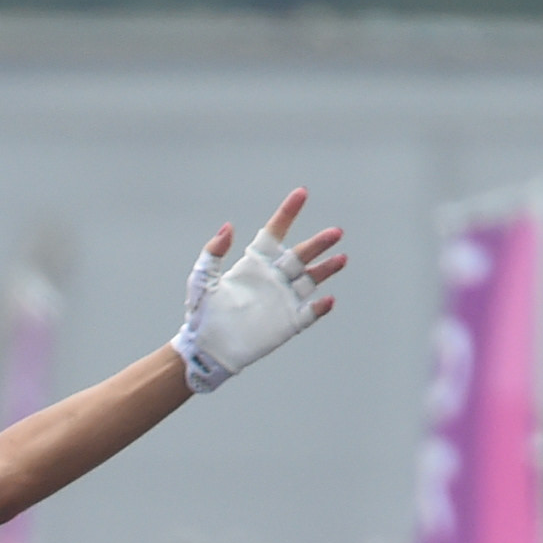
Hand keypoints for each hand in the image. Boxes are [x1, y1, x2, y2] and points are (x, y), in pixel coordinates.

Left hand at [172, 189, 345, 392]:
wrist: (206, 349)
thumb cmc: (201, 313)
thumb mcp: (203, 280)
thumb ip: (213, 253)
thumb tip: (227, 227)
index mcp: (253, 263)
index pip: (275, 232)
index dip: (288, 212)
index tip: (301, 193)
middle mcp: (272, 277)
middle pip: (300, 255)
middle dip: (318, 243)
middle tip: (336, 232)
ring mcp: (282, 299)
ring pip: (310, 279)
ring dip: (326, 269)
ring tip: (341, 258)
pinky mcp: (287, 323)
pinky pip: (309, 313)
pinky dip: (319, 307)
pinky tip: (328, 300)